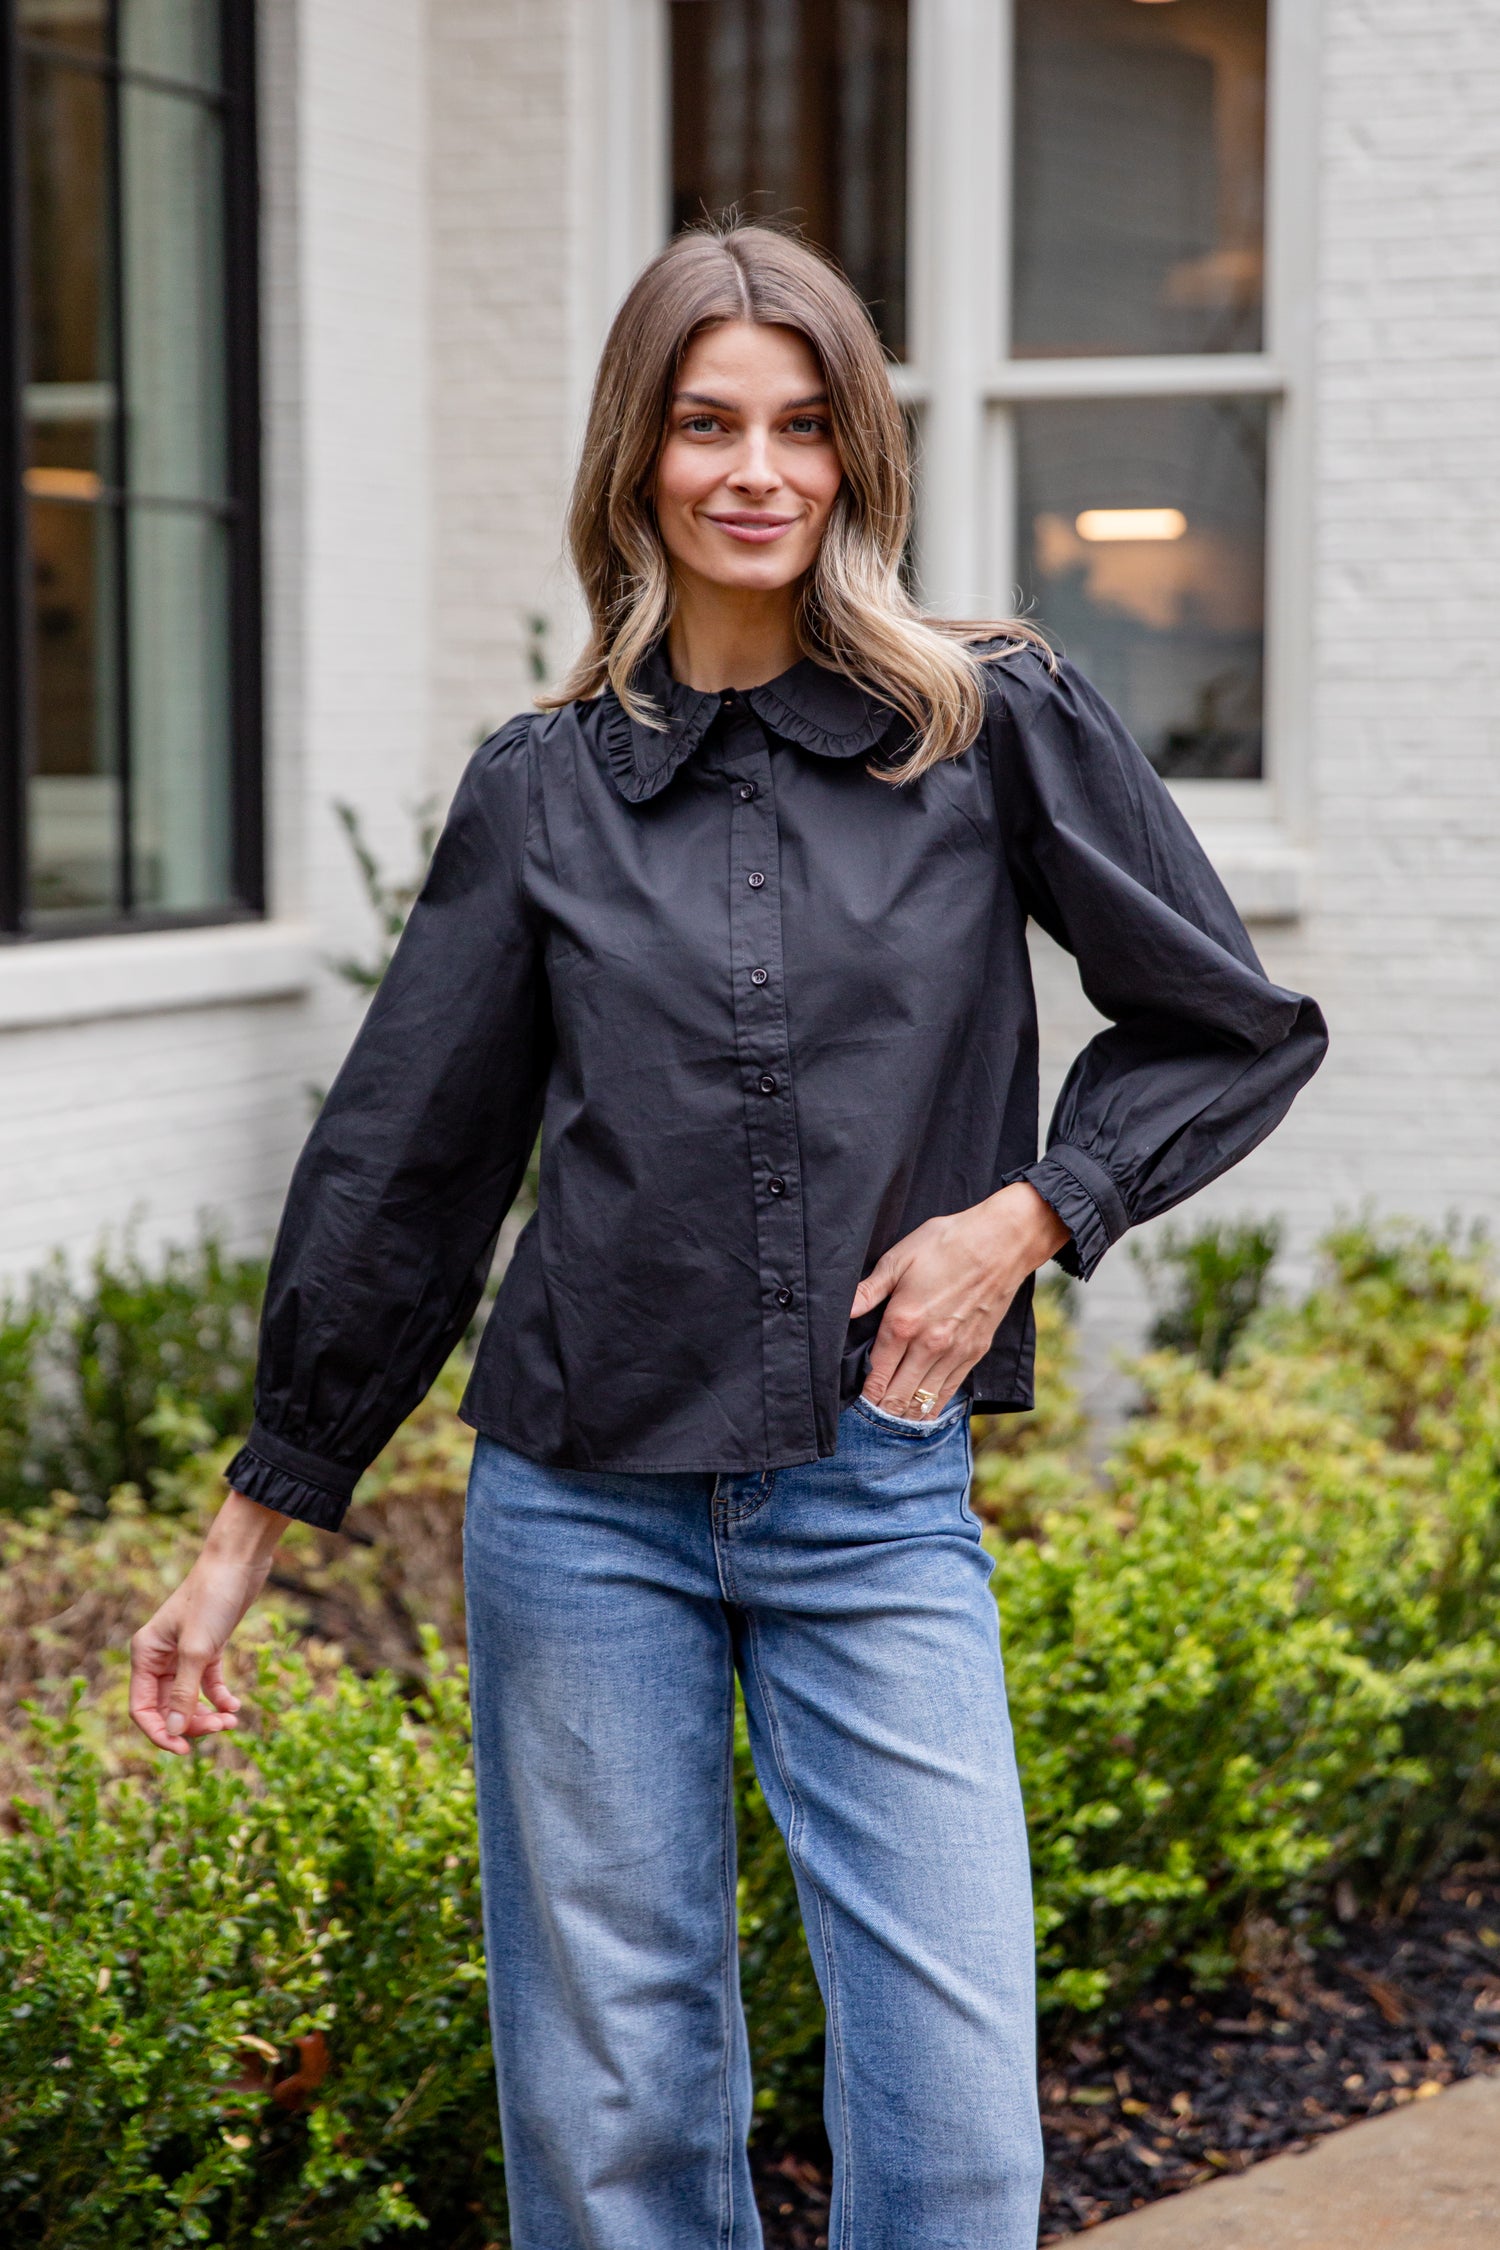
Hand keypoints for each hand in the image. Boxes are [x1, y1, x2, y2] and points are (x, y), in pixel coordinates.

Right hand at [129, 1491, 288, 1754]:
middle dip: (192, 1723)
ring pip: (188, 1697)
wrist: (240, 1560)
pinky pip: (208, 1684)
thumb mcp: (198, 1649)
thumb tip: (174, 1731)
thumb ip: (184, 1692)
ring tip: (232, 1720)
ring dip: (207, 1713)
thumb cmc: (213, 1598)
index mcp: (145, 1654)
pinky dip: (220, 1697)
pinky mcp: (208, 1647)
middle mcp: (159, 1656)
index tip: (184, 1750)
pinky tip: (235, 1706)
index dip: (160, 1733)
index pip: (142, 1708)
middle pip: (167, 1707)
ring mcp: (184, 1653)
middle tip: (223, 1728)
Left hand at [851, 1182, 1069, 1418]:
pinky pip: (949, 1391)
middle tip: (869, 1416)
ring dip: (905, 1414)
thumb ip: (869, 1290)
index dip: (864, 1392)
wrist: (1001, 1244)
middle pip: (897, 1395)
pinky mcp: (974, 1352)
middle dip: (880, 1410)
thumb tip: (842, 1310)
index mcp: (903, 1322)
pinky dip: (933, 1406)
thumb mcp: (899, 1258)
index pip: (876, 1373)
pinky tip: (922, 1412)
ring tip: (891, 1420)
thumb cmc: (947, 1244)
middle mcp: (928, 1345)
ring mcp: (954, 1352)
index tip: (856, 1401)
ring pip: (923, 1400)